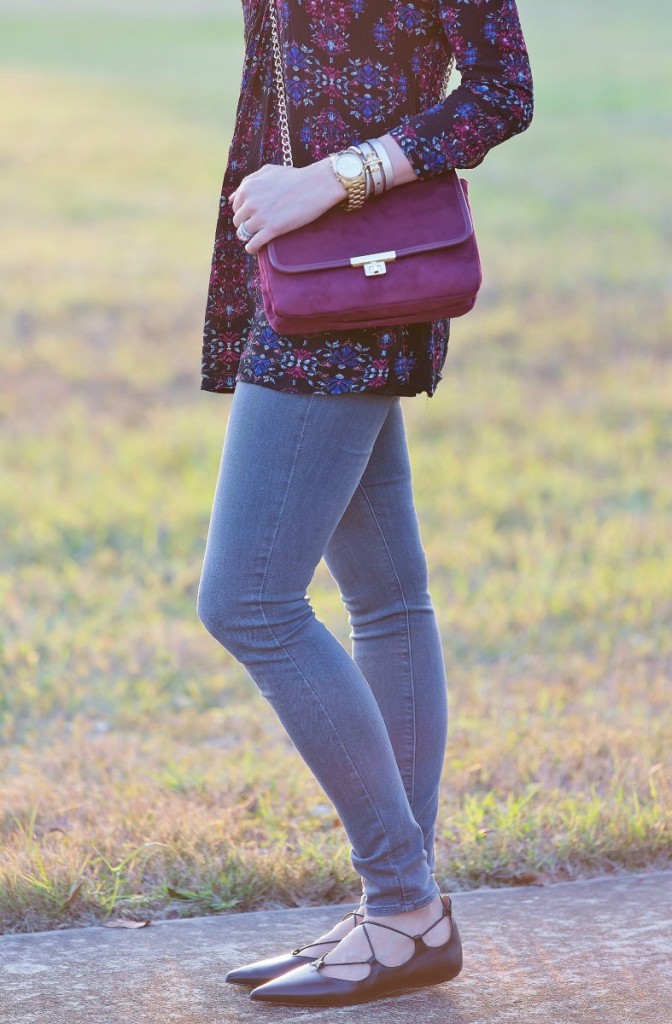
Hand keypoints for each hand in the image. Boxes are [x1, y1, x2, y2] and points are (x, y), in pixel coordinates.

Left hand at [230, 160, 345, 253]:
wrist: (315, 185)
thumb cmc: (294, 177)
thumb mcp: (268, 171)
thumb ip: (248, 181)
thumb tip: (232, 197)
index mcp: (247, 188)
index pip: (236, 207)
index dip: (244, 213)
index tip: (253, 215)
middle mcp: (250, 202)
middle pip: (238, 221)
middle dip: (246, 224)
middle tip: (258, 226)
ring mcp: (260, 217)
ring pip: (244, 233)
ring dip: (249, 237)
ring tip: (258, 237)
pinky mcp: (272, 229)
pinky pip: (253, 244)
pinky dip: (251, 248)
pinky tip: (254, 249)